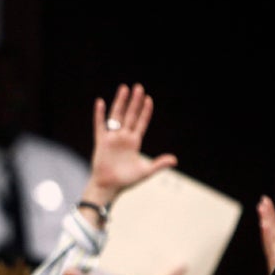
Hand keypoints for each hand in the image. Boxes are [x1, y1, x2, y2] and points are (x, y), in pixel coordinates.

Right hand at [84, 84, 177, 201]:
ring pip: (117, 116)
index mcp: (134, 142)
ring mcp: (112, 138)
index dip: (145, 111)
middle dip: (134, 101)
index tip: (149, 99)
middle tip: (138, 87)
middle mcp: (123, 137)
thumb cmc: (126, 181)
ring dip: (120, 102)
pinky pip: (100, 125)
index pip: (141, 123)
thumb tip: (175, 160)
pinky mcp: (101, 142)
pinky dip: (100, 114)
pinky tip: (101, 103)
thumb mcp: (145, 172)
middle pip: (130, 115)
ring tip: (124, 88)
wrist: (109, 187)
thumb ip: (159, 164)